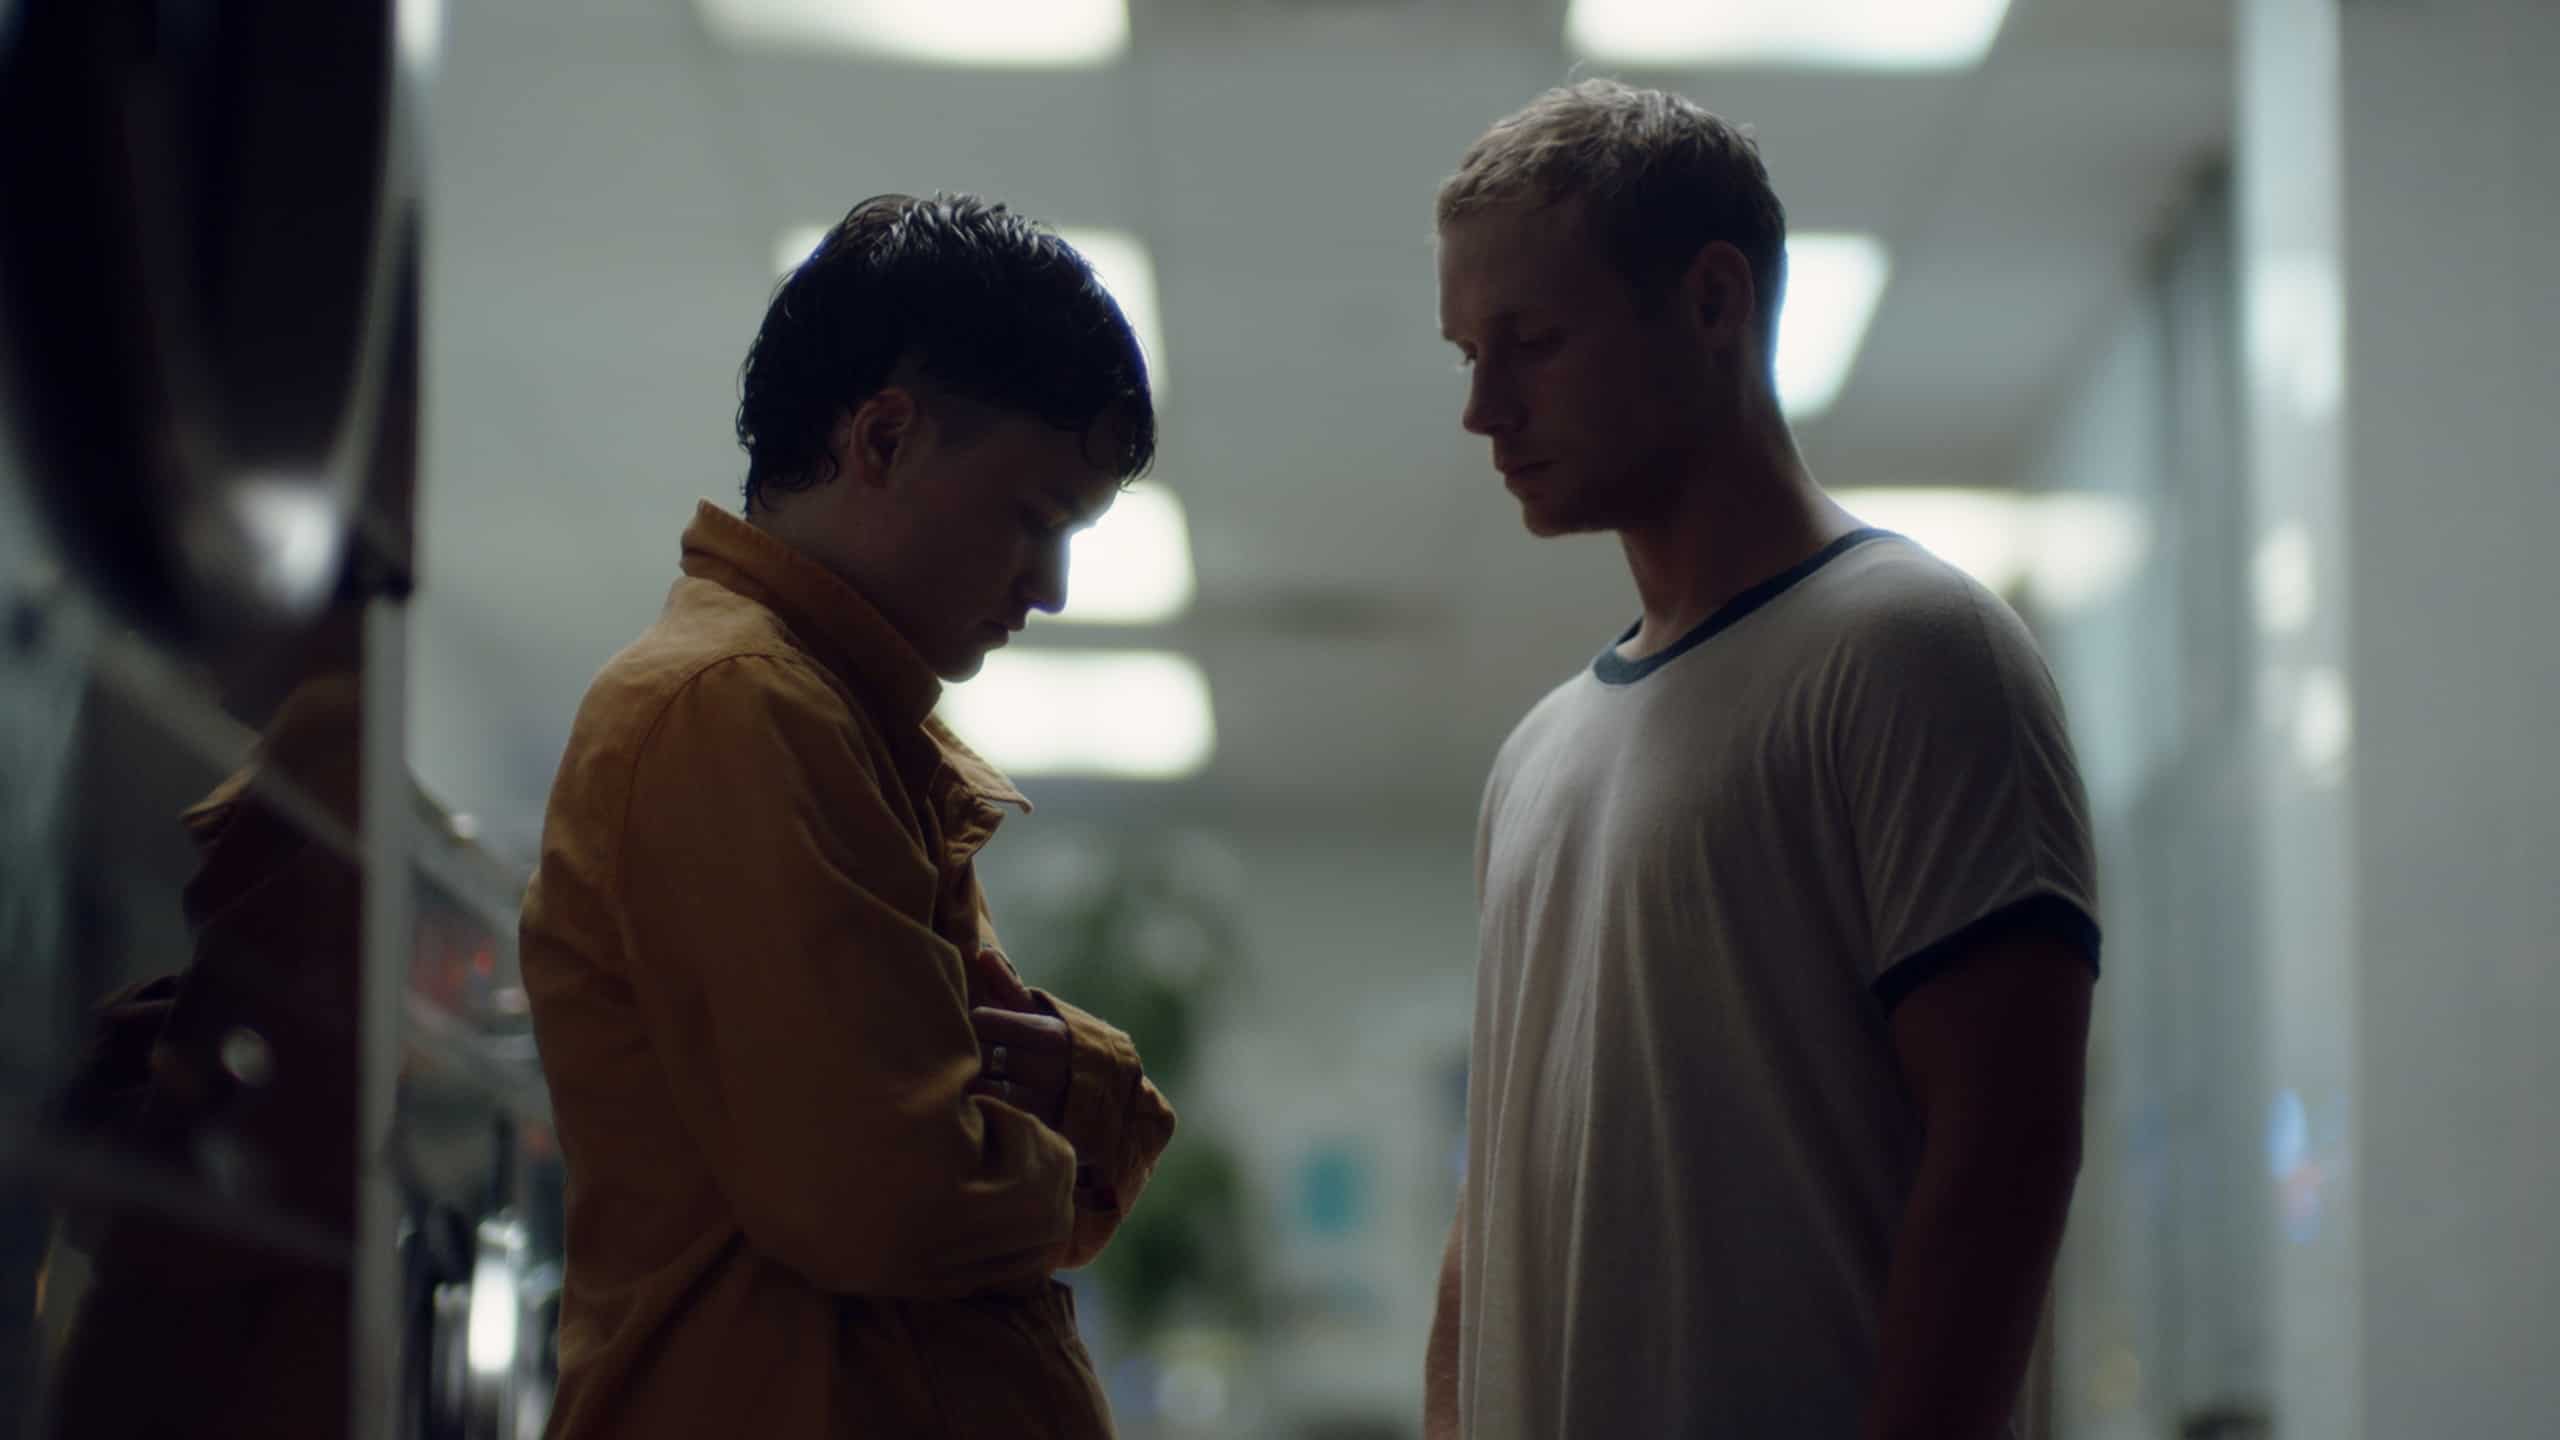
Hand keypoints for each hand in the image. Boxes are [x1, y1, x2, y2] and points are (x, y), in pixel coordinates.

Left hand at [965, 950, 1068, 1126]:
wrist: (1110, 1097)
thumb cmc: (1064, 1045)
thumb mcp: (1044, 1014)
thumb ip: (1010, 986)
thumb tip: (982, 953)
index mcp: (1048, 1033)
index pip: (982, 1021)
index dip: (967, 1021)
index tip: (963, 1022)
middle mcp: (1046, 1068)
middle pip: (978, 1055)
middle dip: (962, 1051)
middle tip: (949, 1048)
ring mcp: (1041, 1103)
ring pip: (981, 1089)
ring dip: (966, 1081)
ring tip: (958, 1075)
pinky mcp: (1035, 1130)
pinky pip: (992, 1118)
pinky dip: (978, 1108)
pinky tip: (973, 1103)